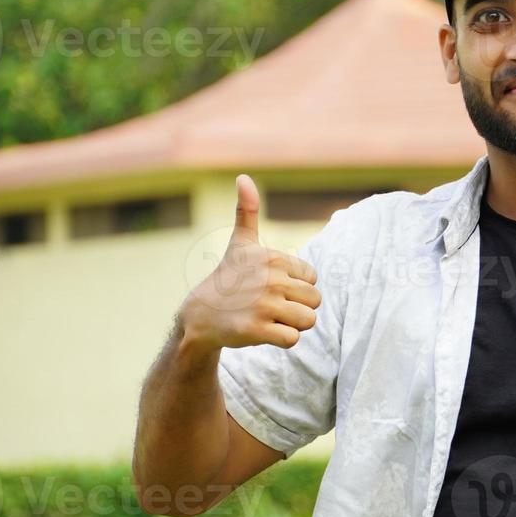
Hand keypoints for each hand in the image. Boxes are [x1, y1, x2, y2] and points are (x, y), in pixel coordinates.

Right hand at [178, 174, 321, 351]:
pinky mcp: (257, 330)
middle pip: (315, 302)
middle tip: (269, 305)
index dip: (295, 287)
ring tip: (267, 318)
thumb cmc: (228, 278)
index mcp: (273, 258)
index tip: (270, 286)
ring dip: (291, 324)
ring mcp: (264, 306)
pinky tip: (262, 331)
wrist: (200, 315)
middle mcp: (270, 279)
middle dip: (297, 307)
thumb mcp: (240, 243)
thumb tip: (243, 177)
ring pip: (308, 321)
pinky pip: (293, 339)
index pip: (313, 279)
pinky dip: (282, 340)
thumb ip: (247, 211)